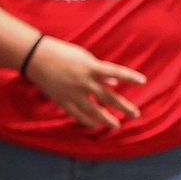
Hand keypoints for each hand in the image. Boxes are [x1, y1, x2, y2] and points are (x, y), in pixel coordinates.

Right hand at [24, 36, 146, 130]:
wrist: (37, 58)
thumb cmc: (64, 54)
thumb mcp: (85, 58)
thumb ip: (101, 73)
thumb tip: (115, 84)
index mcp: (92, 67)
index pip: (117, 72)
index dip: (130, 77)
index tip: (143, 81)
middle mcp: (85, 82)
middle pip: (109, 97)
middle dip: (123, 107)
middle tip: (136, 114)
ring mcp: (73, 93)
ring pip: (94, 111)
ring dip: (107, 119)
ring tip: (117, 125)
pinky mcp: (63, 101)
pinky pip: (77, 115)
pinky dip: (87, 121)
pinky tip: (95, 125)